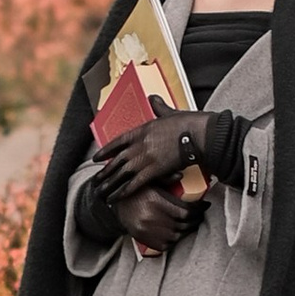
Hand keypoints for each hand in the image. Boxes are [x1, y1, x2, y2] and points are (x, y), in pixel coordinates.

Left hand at [101, 106, 229, 198]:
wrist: (198, 134)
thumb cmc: (188, 123)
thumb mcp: (169, 112)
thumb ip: (158, 107)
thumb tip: (153, 98)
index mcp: (142, 130)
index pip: (118, 142)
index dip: (106, 151)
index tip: (97, 158)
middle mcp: (139, 144)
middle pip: (117, 160)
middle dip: (105, 172)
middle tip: (96, 180)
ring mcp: (145, 158)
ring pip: (122, 174)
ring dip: (110, 184)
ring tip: (101, 192)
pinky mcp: (154, 170)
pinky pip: (135, 183)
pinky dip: (124, 192)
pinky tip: (116, 197)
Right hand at [113, 173, 199, 251]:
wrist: (114, 206)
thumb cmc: (135, 191)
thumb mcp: (149, 180)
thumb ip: (165, 177)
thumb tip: (182, 174)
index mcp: (155, 202)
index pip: (186, 211)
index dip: (199, 209)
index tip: (205, 205)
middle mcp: (152, 218)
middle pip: (184, 224)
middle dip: (196, 219)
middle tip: (201, 214)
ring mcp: (148, 231)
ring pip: (177, 236)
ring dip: (187, 230)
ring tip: (192, 223)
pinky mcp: (145, 239)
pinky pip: (166, 244)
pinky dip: (175, 240)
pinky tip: (179, 232)